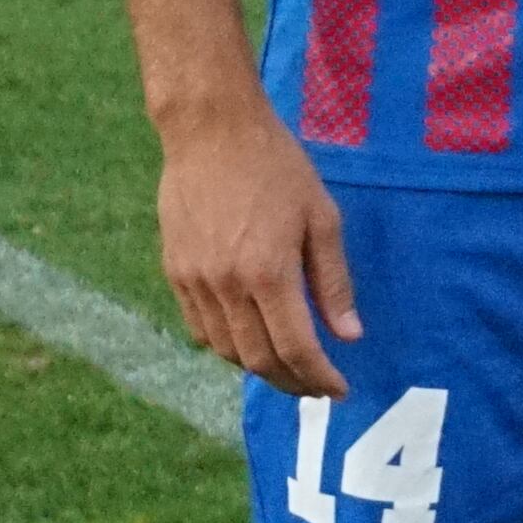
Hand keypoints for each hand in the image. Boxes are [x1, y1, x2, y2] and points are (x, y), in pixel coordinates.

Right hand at [156, 98, 356, 396]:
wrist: (211, 132)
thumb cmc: (277, 167)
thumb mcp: (322, 218)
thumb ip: (333, 282)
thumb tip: (348, 336)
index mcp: (268, 272)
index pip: (296, 348)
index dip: (320, 377)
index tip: (340, 390)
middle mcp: (226, 285)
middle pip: (258, 359)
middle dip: (291, 382)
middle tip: (316, 387)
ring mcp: (194, 281)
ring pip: (225, 350)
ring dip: (259, 369)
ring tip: (288, 369)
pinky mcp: (174, 272)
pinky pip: (199, 329)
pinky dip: (226, 347)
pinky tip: (249, 342)